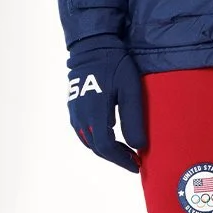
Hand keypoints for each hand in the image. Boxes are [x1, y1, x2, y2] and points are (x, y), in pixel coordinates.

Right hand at [67, 35, 146, 171]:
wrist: (93, 47)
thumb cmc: (115, 66)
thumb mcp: (130, 91)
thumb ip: (133, 120)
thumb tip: (138, 147)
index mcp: (95, 115)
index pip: (107, 148)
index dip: (121, 160)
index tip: (136, 165)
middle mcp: (81, 118)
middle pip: (97, 148)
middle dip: (116, 157)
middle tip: (134, 161)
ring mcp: (75, 113)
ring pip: (90, 142)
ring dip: (107, 150)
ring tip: (125, 152)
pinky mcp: (74, 108)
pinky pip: (85, 132)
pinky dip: (98, 140)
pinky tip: (111, 137)